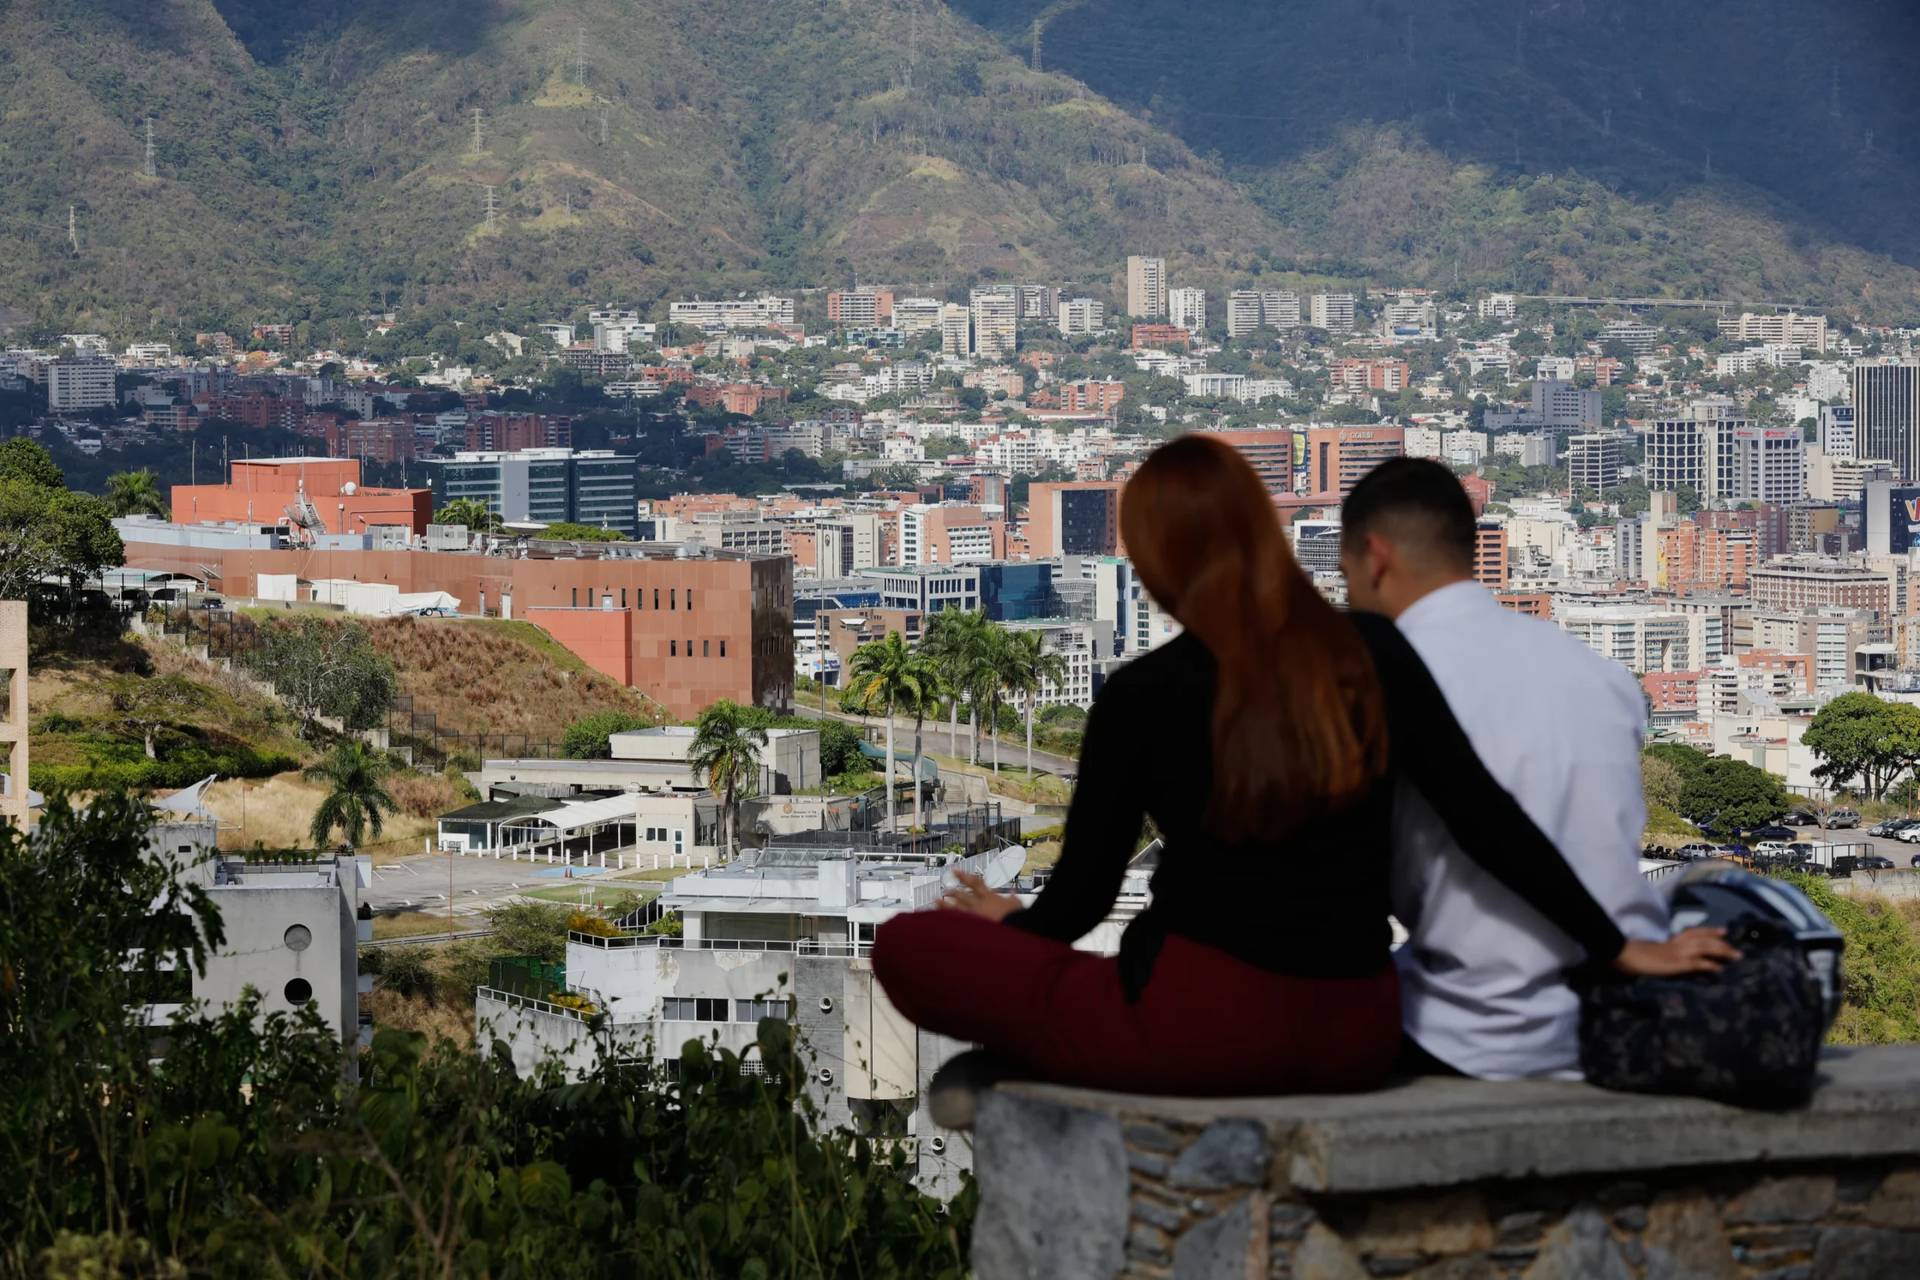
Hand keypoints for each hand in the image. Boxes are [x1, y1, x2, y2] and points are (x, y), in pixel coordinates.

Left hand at [939, 869, 1021, 922]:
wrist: (1013, 931)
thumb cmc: (1016, 918)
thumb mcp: (1017, 905)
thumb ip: (1013, 898)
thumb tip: (1013, 893)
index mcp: (990, 897)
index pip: (975, 883)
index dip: (964, 876)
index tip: (955, 870)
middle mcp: (979, 905)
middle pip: (962, 895)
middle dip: (953, 892)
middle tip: (945, 889)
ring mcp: (974, 916)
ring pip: (956, 908)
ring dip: (945, 904)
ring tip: (935, 900)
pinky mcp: (972, 928)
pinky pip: (957, 923)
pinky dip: (948, 921)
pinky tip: (939, 920)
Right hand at [1612, 927, 1741, 976]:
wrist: (1624, 955)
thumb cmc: (1634, 955)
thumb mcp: (1651, 952)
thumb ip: (1663, 952)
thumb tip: (1669, 956)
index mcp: (1671, 940)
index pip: (1694, 932)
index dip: (1709, 931)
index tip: (1723, 931)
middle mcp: (1677, 944)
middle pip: (1704, 939)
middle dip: (1722, 943)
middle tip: (1737, 950)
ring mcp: (1677, 953)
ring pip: (1705, 948)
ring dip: (1722, 951)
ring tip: (1736, 956)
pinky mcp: (1676, 963)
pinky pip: (1697, 962)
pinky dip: (1710, 964)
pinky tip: (1720, 969)